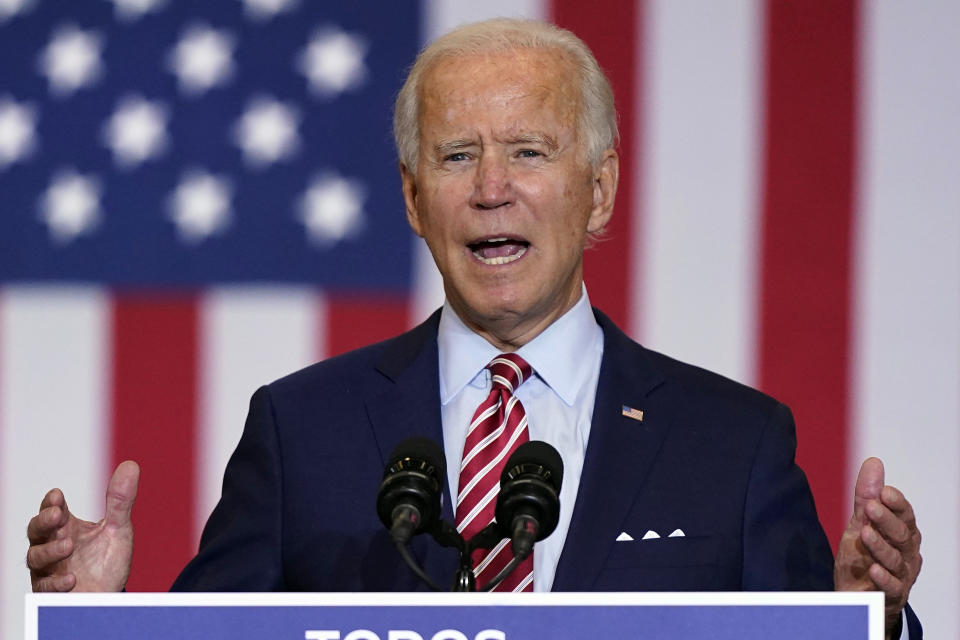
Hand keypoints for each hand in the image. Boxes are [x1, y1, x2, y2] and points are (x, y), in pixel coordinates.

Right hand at [26, 461, 139, 591]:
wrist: (110, 594)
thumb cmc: (107, 560)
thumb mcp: (118, 528)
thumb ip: (120, 501)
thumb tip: (131, 464)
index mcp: (67, 526)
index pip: (52, 509)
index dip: (51, 502)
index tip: (57, 496)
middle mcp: (53, 545)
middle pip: (36, 529)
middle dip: (44, 521)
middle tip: (56, 515)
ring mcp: (48, 568)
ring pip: (35, 556)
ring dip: (50, 551)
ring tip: (69, 546)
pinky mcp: (50, 591)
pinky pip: (44, 587)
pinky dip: (56, 582)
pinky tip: (71, 579)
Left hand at [835, 457, 921, 638]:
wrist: (856, 595)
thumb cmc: (863, 556)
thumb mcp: (861, 523)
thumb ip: (867, 496)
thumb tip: (874, 462)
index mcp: (902, 533)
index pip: (905, 515)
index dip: (897, 504)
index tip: (884, 491)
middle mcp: (906, 553)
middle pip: (902, 535)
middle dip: (887, 520)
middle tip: (871, 507)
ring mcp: (901, 575)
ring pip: (895, 559)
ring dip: (881, 546)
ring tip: (865, 533)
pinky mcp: (890, 595)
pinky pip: (891, 587)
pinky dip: (883, 578)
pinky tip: (873, 570)